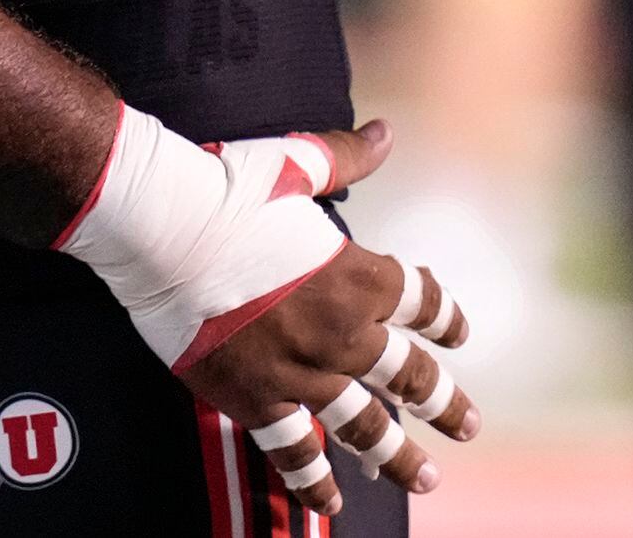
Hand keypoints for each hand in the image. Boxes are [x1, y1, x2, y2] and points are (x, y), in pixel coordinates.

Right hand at [58, 107, 476, 518]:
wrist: (163, 227)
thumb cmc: (228, 186)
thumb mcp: (297, 164)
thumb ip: (347, 157)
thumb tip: (387, 132)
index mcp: (360, 276)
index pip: (422, 302)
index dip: (446, 316)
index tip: (458, 332)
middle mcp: (344, 334)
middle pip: (411, 378)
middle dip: (445, 404)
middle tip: (470, 425)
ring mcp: (302, 373)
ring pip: (366, 427)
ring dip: (398, 455)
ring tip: (424, 476)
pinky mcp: (255, 398)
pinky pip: (295, 451)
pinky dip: (314, 479)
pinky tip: (330, 502)